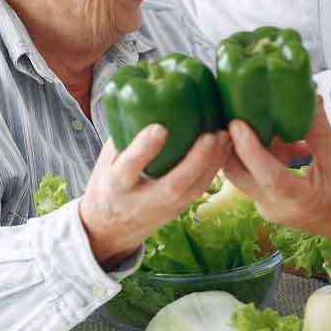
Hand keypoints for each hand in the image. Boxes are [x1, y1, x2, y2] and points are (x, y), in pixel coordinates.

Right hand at [79, 125, 231, 266]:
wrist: (110, 228)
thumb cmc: (108, 184)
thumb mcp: (105, 163)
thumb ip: (122, 138)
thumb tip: (141, 102)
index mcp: (116, 185)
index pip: (129, 167)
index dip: (144, 149)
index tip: (159, 128)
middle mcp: (142, 200)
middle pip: (173, 185)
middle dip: (195, 160)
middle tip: (210, 135)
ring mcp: (164, 208)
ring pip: (194, 190)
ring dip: (213, 163)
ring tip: (224, 135)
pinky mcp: (180, 209)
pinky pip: (201, 190)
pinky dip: (215, 168)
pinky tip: (226, 147)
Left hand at [224, 97, 330, 259]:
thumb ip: (319, 129)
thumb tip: (307, 96)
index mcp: (297, 199)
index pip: (265, 173)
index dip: (248, 146)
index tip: (237, 122)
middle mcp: (275, 207)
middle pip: (239, 173)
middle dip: (234, 143)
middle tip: (239, 113)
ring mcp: (268, 206)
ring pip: (244, 172)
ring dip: (254, 146)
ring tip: (277, 125)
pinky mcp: (268, 201)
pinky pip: (255, 174)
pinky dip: (266, 155)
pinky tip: (290, 143)